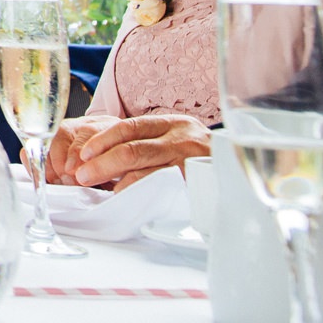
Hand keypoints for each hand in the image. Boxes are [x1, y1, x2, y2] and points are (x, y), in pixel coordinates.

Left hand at [47, 113, 210, 188]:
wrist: (241, 169)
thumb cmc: (199, 156)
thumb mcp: (175, 140)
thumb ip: (146, 143)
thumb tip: (101, 156)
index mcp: (171, 124)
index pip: (129, 127)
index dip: (102, 139)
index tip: (85, 152)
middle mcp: (181, 139)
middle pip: (132, 149)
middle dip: (101, 164)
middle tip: (81, 175)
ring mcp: (191, 163)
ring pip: (145, 171)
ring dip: (116, 182)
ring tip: (99, 188)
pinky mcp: (197, 185)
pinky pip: (162, 190)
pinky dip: (140, 194)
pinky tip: (127, 198)